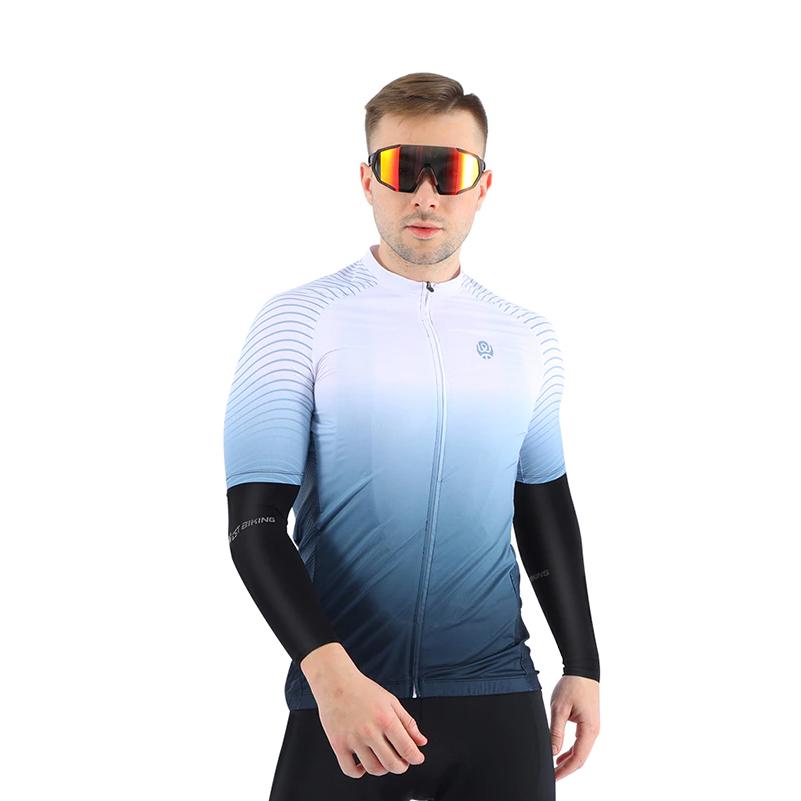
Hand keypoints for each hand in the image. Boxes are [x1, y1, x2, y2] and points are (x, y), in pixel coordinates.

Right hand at [301, 644, 427, 778]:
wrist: (335, 682)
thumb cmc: (363, 690)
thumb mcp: (391, 701)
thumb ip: (408, 722)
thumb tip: (421, 741)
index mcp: (386, 719)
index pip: (407, 749)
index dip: (416, 758)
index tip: (417, 758)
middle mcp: (370, 731)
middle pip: (392, 764)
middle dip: (401, 767)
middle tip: (401, 762)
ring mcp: (353, 739)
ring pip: (373, 769)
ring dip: (382, 769)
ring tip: (382, 759)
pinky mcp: (338, 744)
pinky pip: (349, 770)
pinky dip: (358, 772)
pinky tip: (362, 764)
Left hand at [549, 675, 599, 779]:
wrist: (582, 669)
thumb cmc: (572, 685)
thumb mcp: (559, 708)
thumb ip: (556, 731)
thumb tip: (553, 751)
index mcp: (589, 730)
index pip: (578, 758)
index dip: (565, 770)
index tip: (554, 777)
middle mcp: (593, 731)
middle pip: (580, 757)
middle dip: (567, 768)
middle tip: (552, 776)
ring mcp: (592, 727)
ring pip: (580, 751)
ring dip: (568, 760)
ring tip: (554, 767)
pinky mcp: (588, 723)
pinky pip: (580, 742)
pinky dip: (571, 750)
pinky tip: (560, 753)